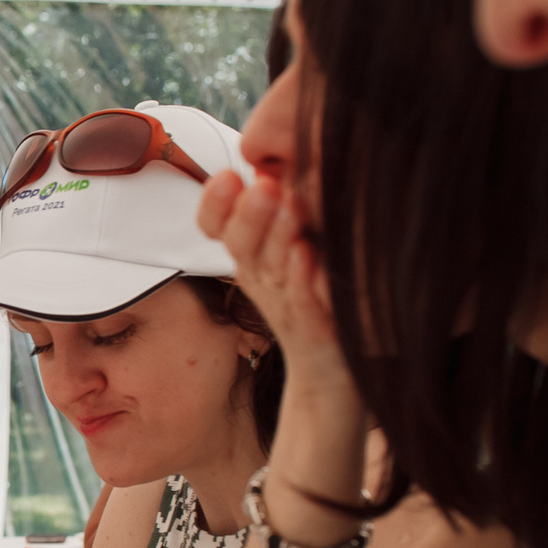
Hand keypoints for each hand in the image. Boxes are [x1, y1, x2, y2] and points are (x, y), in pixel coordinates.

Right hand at [198, 171, 347, 389]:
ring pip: (271, 269)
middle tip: (262, 184)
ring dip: (275, 236)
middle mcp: (264, 282)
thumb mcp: (295, 256)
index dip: (216, 206)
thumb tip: (286, 164)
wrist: (331, 382)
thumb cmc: (320, 311)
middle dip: (248, 212)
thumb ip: (287, 214)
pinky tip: (307, 256)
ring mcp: (285, 307)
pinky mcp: (314, 333)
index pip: (218, 229)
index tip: (227, 176)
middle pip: (241, 245)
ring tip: (286, 205)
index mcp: (257, 260)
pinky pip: (302, 305)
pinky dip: (301, 281)